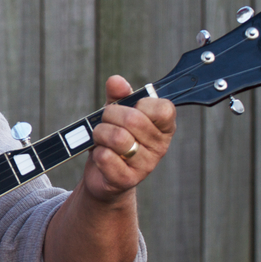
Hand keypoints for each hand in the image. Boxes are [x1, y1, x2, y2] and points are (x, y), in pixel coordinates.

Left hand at [83, 75, 175, 202]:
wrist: (103, 174)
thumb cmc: (114, 138)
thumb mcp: (116, 113)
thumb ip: (118, 95)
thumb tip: (116, 81)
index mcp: (163, 127)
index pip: (164, 109)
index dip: (141, 103)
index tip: (130, 108)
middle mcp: (160, 147)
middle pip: (133, 119)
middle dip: (110, 116)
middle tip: (105, 122)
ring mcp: (145, 165)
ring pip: (118, 138)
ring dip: (100, 134)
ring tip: (101, 138)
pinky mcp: (127, 180)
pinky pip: (106, 157)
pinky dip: (96, 152)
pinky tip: (100, 155)